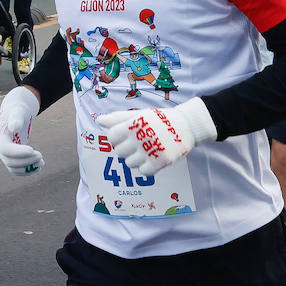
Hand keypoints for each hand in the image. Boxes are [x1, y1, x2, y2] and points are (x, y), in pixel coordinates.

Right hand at [0, 86, 44, 175]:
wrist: (16, 114)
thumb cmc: (17, 111)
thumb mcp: (17, 111)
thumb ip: (16, 118)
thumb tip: (14, 127)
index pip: (6, 149)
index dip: (18, 152)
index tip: (32, 150)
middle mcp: (0, 148)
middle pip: (10, 162)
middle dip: (26, 161)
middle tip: (40, 155)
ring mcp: (5, 155)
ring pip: (14, 168)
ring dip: (28, 168)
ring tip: (42, 162)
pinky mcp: (12, 158)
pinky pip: (18, 170)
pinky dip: (28, 170)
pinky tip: (39, 166)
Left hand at [97, 98, 216, 174]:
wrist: (186, 125)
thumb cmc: (159, 119)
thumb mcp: (139, 114)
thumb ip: (118, 118)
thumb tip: (99, 120)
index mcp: (133, 124)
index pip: (111, 137)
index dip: (117, 137)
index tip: (127, 135)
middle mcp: (139, 138)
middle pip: (119, 152)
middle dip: (126, 148)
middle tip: (138, 143)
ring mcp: (149, 151)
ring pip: (129, 164)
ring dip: (136, 159)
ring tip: (146, 150)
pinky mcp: (159, 162)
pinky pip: (143, 171)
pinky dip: (146, 167)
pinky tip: (152, 158)